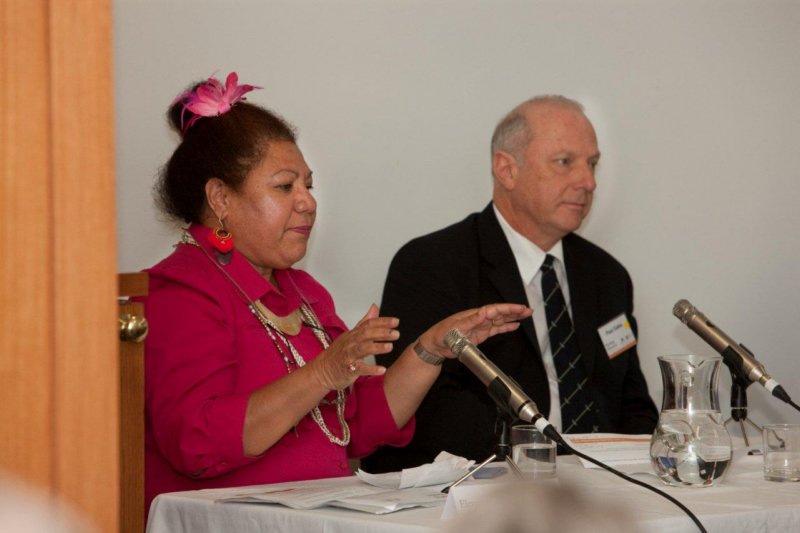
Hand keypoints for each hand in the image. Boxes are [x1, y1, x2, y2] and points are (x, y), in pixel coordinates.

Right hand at [307, 304, 398, 390]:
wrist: (321, 371)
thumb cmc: (338, 354)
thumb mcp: (350, 335)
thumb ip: (365, 322)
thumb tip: (375, 307)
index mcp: (353, 334)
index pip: (368, 324)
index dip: (382, 322)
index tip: (396, 321)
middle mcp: (350, 343)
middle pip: (366, 334)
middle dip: (382, 332)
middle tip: (396, 333)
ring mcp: (348, 356)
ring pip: (362, 349)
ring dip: (376, 347)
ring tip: (390, 346)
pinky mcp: (347, 369)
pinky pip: (359, 369)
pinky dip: (371, 369)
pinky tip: (382, 370)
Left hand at [417, 303, 531, 357]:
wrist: (435, 345)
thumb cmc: (442, 334)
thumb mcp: (455, 327)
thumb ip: (471, 321)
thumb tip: (484, 312)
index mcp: (474, 315)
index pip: (494, 309)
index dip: (507, 309)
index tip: (519, 308)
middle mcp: (479, 319)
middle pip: (500, 313)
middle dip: (514, 311)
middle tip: (528, 311)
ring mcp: (481, 326)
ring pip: (500, 320)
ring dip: (513, 317)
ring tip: (526, 315)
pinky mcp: (480, 335)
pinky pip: (496, 329)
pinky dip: (506, 327)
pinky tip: (515, 326)